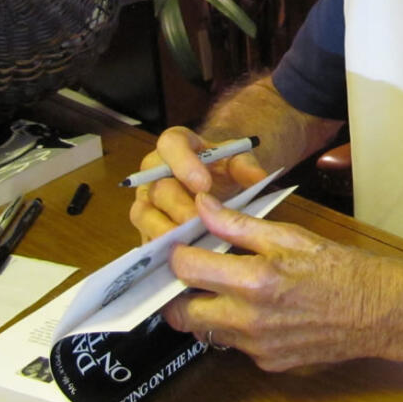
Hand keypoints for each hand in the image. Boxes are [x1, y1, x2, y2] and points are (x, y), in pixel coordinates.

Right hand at [128, 126, 268, 241]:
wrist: (217, 185)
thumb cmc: (224, 169)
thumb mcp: (239, 162)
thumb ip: (247, 166)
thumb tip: (258, 178)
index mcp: (176, 145)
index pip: (170, 144)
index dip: (183, 164)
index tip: (204, 184)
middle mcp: (154, 171)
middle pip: (158, 187)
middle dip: (179, 207)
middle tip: (199, 222)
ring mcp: (147, 198)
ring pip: (144, 214)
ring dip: (166, 230)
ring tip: (189, 242)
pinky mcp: (146, 225)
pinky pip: (145, 237)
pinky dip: (161, 248)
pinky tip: (181, 257)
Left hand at [162, 193, 402, 370]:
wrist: (382, 312)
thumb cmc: (344, 269)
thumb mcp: (293, 237)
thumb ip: (240, 225)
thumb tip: (203, 207)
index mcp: (255, 281)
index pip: (185, 270)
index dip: (176, 254)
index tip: (181, 245)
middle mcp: (250, 321)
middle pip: (181, 314)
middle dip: (178, 293)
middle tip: (191, 274)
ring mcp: (258, 349)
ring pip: (207, 332)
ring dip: (207, 310)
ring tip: (228, 288)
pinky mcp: (269, 364)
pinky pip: (236, 345)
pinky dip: (237, 327)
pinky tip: (260, 309)